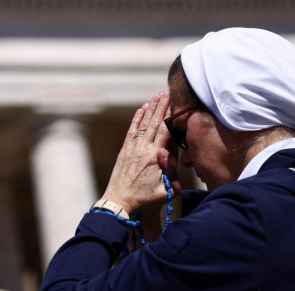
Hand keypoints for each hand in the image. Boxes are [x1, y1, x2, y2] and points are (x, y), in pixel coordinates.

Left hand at [99, 91, 180, 214]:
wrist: (119, 202)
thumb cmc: (144, 200)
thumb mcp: (164, 194)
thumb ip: (174, 182)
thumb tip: (176, 168)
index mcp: (155, 158)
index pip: (166, 132)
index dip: (171, 116)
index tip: (175, 103)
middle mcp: (143, 149)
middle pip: (155, 123)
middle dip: (161, 106)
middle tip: (167, 92)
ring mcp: (133, 148)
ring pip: (144, 124)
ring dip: (150, 109)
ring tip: (156, 96)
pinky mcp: (125, 150)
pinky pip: (132, 130)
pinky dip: (137, 119)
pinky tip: (141, 109)